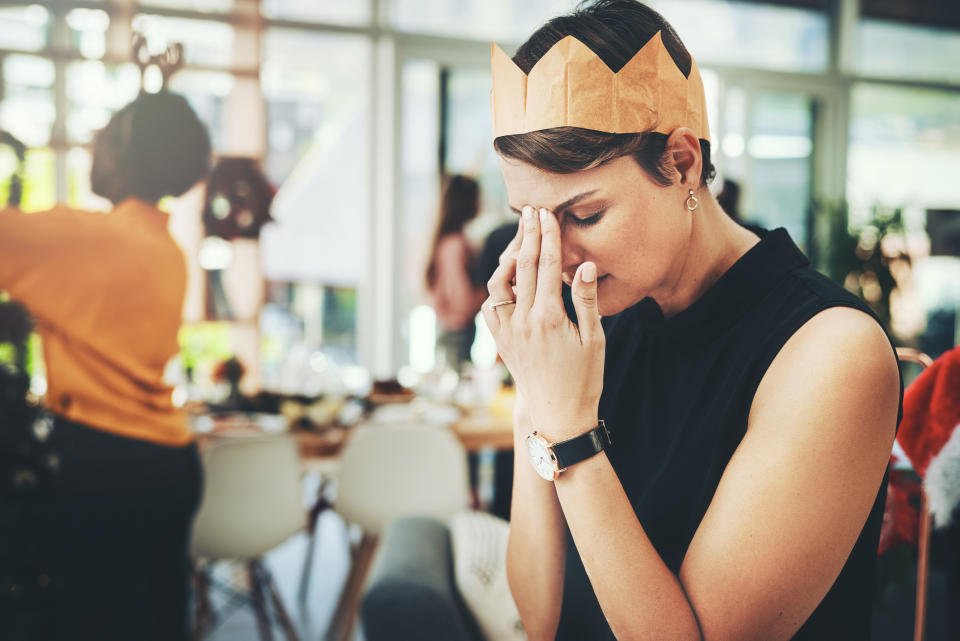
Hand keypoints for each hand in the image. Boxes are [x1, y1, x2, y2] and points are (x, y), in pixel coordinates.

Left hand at [482, 206, 604, 440]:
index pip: (547, 266)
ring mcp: (507, 332)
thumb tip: (585, 265)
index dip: (547, 236)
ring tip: (520, 241)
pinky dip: (497, 286)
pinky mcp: (500, 341)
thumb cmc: (584, 379)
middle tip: (530, 212)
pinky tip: (508, 277)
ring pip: (498, 283)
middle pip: (522, 267)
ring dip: (508, 258)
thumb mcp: (595, 340)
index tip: (547, 214)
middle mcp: (522, 322)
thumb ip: (587, 300)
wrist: (558, 415)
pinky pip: (490, 306)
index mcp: (548, 318)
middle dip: (526, 235)